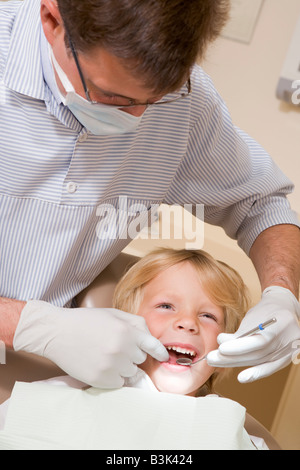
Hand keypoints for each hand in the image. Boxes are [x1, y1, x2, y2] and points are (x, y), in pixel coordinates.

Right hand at [13, 300, 168, 387]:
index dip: (159, 352)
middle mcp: (122, 349)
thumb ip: (135, 323)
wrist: (56, 332)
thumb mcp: (113, 313)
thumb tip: (150, 337)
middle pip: (140, 359)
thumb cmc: (85, 321)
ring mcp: (111, 366)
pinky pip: (118, 383)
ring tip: (106, 355)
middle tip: (115, 346)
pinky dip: (113, 377)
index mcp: (126, 331)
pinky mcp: (100, 379)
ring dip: (123, 366)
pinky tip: (100, 364)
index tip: (163, 357)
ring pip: (130, 372)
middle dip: (132, 353)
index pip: (153, 345)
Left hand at [207, 286, 299, 382]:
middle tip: (211, 358)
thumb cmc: (267, 310)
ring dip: (236, 363)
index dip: (240, 347)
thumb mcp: (253, 315)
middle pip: (257, 354)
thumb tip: (221, 342)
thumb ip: (240, 331)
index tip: (221, 348)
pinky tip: (242, 377)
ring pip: (259, 361)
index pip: (260, 341)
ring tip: (217, 362)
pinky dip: (255, 372)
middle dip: (232, 357)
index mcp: (282, 323)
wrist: (284, 309)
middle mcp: (289, 339)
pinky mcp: (286, 358)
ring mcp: (289, 350)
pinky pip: (269, 368)